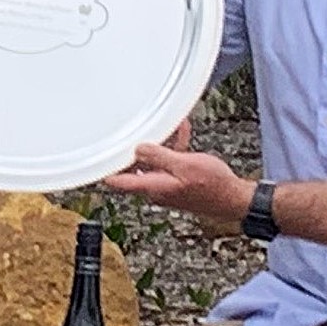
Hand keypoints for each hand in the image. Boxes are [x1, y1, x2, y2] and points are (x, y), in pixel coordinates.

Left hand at [100, 121, 252, 229]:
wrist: (234, 199)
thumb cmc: (213, 187)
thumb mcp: (184, 165)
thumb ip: (159, 156)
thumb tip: (138, 149)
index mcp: (153, 187)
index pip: (118, 181)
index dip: (103, 170)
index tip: (92, 158)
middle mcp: (156, 189)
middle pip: (134, 168)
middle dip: (135, 148)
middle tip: (131, 131)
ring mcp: (167, 186)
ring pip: (153, 162)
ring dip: (157, 144)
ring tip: (165, 126)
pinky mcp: (178, 182)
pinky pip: (169, 162)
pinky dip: (172, 149)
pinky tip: (181, 133)